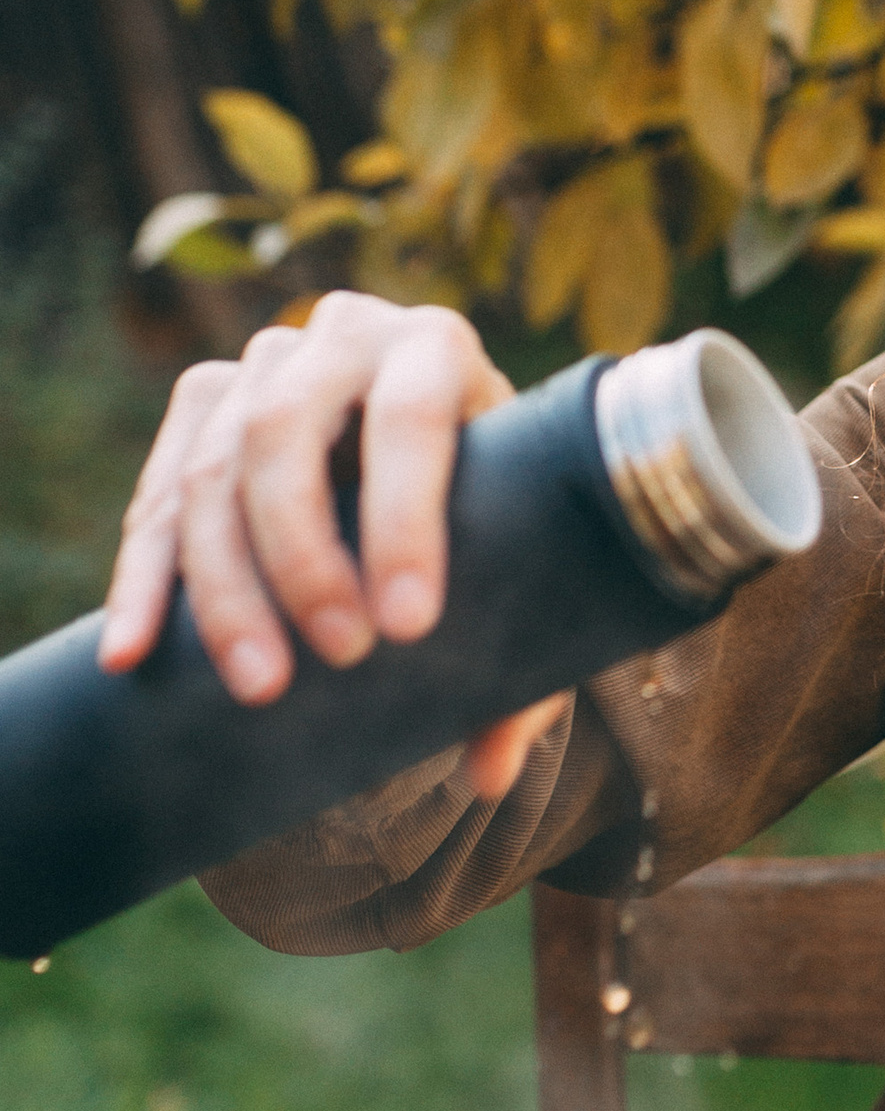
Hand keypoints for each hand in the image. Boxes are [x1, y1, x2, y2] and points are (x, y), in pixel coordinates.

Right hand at [99, 292, 564, 800]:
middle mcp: (343, 335)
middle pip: (285, 435)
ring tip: (260, 685)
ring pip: (212, 473)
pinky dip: (143, 581)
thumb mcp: (525, 564)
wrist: (438, 451)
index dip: (405, 520)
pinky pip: (159, 496)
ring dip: (226, 588)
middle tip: (340, 659)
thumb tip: (488, 775)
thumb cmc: (494, 507)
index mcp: (438, 346)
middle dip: (302, 557)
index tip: (412, 627)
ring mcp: (261, 366)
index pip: (411, 419)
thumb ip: (522, 665)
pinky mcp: (202, 409)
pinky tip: (134, 652)